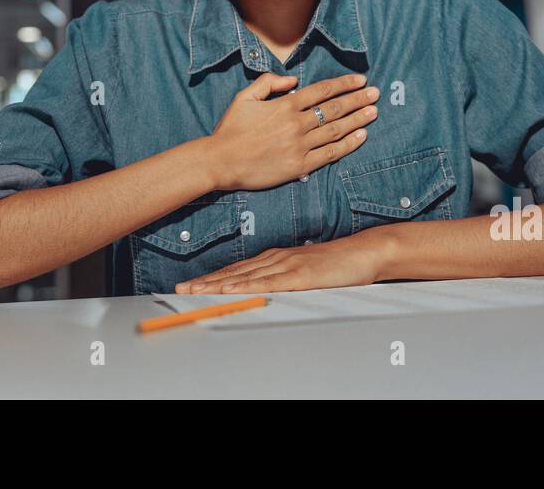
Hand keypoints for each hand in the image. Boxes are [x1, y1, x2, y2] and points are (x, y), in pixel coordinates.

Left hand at [174, 230, 392, 293]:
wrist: (363, 253)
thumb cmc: (336, 264)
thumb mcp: (304, 271)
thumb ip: (283, 277)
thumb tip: (264, 288)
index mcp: (275, 257)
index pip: (237, 269)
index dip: (212, 277)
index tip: (191, 285)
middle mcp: (276, 258)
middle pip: (234, 272)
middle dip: (206, 281)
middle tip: (181, 289)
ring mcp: (286, 265)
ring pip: (244, 277)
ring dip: (217, 284)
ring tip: (195, 291)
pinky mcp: (299, 275)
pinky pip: (266, 282)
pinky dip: (244, 286)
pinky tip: (229, 289)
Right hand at [204, 71, 378, 191]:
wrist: (220, 161)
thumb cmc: (231, 129)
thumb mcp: (244, 97)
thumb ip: (268, 83)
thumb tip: (293, 81)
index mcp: (284, 105)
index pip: (322, 91)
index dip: (344, 84)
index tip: (360, 80)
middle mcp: (296, 123)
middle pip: (334, 108)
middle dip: (357, 99)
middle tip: (375, 94)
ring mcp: (299, 145)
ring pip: (336, 130)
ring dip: (358, 120)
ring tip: (374, 112)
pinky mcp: (299, 165)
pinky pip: (330, 153)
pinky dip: (347, 144)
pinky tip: (361, 136)